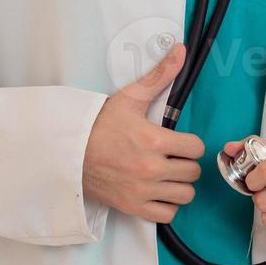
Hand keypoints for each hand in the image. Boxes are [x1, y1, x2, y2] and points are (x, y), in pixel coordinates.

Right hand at [83, 43, 204, 224]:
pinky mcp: (132, 207)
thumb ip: (160, 75)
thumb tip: (181, 50)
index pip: (196, 148)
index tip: (178, 141)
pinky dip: (166, 205)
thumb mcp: (131, 97)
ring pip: (185, 195)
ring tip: (167, 175)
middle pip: (192, 172)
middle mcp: (151, 168)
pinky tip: (157, 191)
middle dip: (185, 163)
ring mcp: (142, 190)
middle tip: (171, 156)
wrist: (69, 150)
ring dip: (179, 185)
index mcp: (154, 140)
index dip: (190, 143)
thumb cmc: (100, 123)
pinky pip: (167, 214)